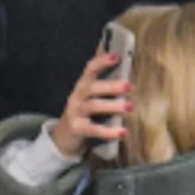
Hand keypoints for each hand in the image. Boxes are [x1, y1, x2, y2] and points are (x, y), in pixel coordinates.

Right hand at [48, 47, 131, 161]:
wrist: (64, 138)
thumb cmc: (85, 115)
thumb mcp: (92, 100)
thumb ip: (106, 91)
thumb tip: (129, 83)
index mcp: (83, 86)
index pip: (90, 69)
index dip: (102, 62)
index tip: (117, 56)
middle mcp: (77, 96)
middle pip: (93, 87)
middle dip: (112, 86)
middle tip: (130, 86)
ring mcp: (75, 112)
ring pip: (93, 106)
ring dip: (113, 106)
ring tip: (130, 107)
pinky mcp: (76, 129)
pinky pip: (93, 129)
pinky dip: (109, 132)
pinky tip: (123, 132)